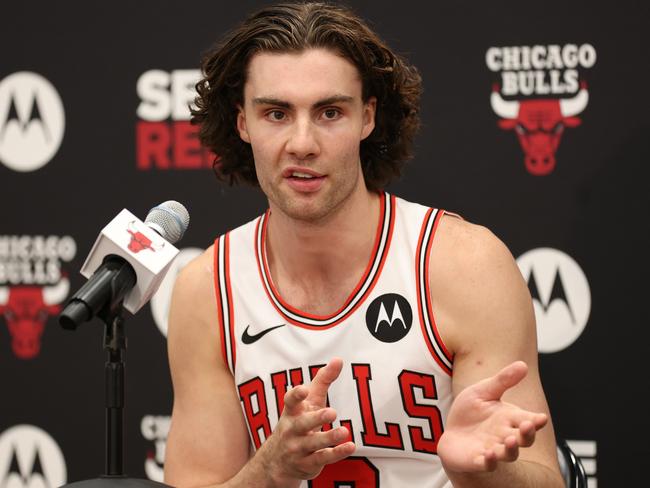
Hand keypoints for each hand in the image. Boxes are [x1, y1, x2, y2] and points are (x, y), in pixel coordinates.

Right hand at [259, 358, 354, 484]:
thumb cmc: (299, 421)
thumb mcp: (310, 400)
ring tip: (344, 431)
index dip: (296, 395)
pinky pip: (323, 458)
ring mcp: (298, 448)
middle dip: (315, 418)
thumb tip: (338, 359)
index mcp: (292, 411)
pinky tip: (350, 446)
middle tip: (332, 412)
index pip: (290, 401)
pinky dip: (337, 453)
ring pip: (313, 443)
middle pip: (302, 424)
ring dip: (328, 437)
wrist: (278, 460)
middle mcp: (292, 430)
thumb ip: (323, 380)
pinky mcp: (308, 463)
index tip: (303, 389)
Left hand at [438, 361, 547, 472]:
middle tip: (527, 426)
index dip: (536, 420)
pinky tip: (490, 455)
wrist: (450, 433)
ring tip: (509, 440)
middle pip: (523, 439)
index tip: (541, 418)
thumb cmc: (470, 412)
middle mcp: (505, 435)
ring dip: (511, 449)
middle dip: (527, 434)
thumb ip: (503, 380)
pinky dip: (490, 461)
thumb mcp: (484, 391)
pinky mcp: (478, 460)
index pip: (528, 420)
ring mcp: (493, 449)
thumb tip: (523, 365)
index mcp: (509, 418)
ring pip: (509, 454)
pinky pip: (487, 464)